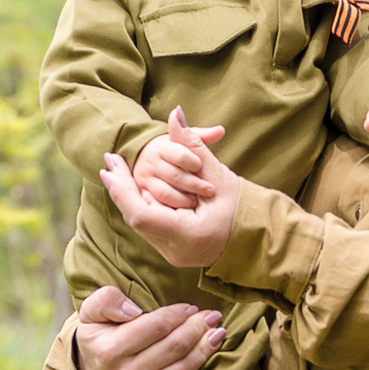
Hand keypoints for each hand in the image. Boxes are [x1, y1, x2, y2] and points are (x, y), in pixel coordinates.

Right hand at [77, 286, 223, 369]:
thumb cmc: (100, 340)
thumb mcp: (92, 313)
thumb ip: (107, 300)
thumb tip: (134, 311)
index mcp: (110, 349)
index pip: (158, 326)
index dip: (180, 313)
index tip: (191, 307)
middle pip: (175, 347)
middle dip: (199, 328)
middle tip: (213, 317)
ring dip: (205, 352)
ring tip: (217, 335)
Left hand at [100, 107, 239, 267]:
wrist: (259, 238)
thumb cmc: (244, 207)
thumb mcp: (216, 174)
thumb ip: (191, 145)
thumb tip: (175, 114)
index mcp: (187, 236)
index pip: (141, 214)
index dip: (122, 189)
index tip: (110, 165)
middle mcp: (176, 251)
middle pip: (136, 219)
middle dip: (121, 189)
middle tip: (109, 162)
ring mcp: (174, 255)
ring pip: (141, 224)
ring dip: (128, 197)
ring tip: (116, 171)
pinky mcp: (174, 252)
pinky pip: (151, 228)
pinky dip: (141, 206)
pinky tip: (133, 189)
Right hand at [131, 117, 224, 210]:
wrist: (144, 160)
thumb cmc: (171, 151)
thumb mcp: (183, 141)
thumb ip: (200, 138)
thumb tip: (221, 130)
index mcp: (161, 147)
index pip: (181, 155)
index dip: (195, 163)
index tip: (204, 168)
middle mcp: (150, 163)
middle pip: (174, 175)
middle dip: (195, 184)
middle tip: (210, 190)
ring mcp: (145, 180)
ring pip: (166, 193)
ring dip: (185, 199)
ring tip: (198, 201)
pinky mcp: (143, 195)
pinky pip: (159, 206)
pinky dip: (173, 209)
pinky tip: (185, 210)